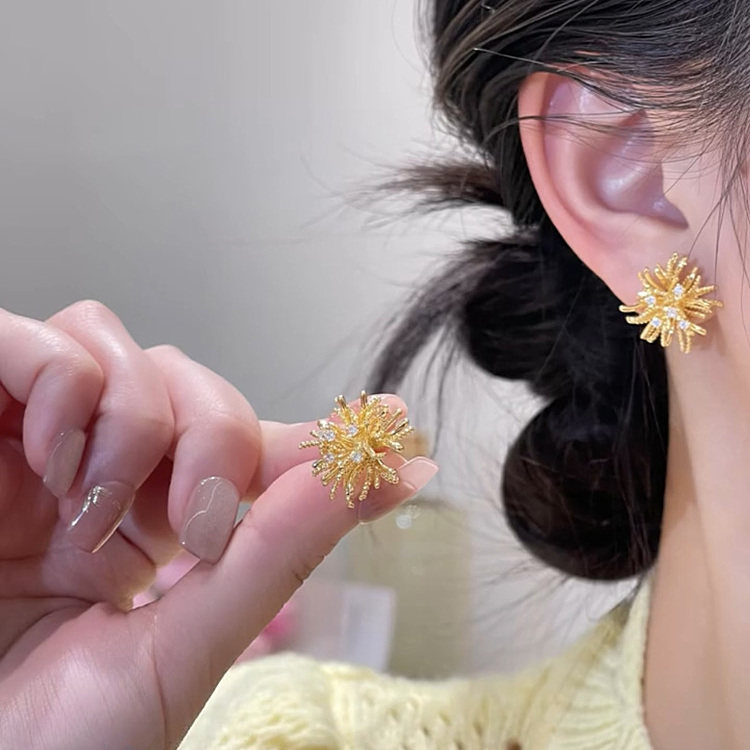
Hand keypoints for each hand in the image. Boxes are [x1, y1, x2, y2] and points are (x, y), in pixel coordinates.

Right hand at [0, 300, 438, 749]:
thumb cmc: (53, 742)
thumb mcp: (181, 652)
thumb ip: (278, 555)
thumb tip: (389, 474)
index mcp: (154, 529)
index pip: (248, 451)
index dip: (311, 440)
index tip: (389, 426)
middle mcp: (99, 477)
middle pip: (187, 383)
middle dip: (214, 438)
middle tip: (194, 527)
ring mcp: (33, 445)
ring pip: (116, 347)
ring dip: (137, 420)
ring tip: (99, 512)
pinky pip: (33, 343)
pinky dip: (62, 384)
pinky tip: (53, 465)